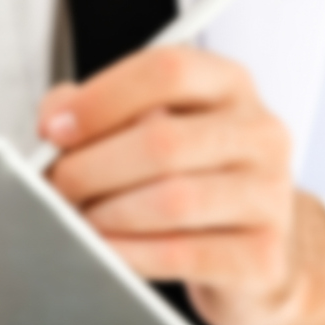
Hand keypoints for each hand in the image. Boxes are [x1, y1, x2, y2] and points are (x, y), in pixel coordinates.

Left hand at [39, 47, 324, 324]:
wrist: (248, 241)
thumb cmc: (182, 173)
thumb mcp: (143, 124)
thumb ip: (92, 109)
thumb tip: (54, 120)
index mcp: (228, 85)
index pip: (167, 70)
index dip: (102, 99)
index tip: (54, 129)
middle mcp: (260, 133)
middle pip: (162, 142)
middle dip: (90, 169)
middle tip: (56, 187)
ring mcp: (270, 195)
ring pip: (172, 201)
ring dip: (106, 215)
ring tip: (77, 220)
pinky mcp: (262, 254)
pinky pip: (180, 254)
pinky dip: (127, 254)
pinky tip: (103, 251)